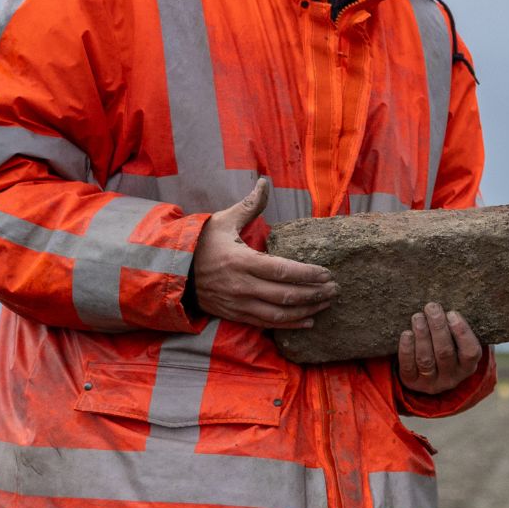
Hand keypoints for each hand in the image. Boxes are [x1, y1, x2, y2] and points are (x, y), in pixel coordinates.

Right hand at [190, 178, 337, 329]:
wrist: (172, 272)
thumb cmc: (201, 243)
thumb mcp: (223, 220)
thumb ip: (249, 205)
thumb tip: (265, 182)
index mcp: (241, 261)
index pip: (283, 271)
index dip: (308, 274)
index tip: (327, 273)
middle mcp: (242, 286)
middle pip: (286, 295)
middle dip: (315, 293)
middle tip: (335, 289)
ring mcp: (239, 304)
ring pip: (280, 314)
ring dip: (307, 310)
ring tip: (327, 303)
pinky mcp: (236, 315)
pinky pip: (267, 324)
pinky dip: (290, 325)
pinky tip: (309, 321)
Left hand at [397, 303, 483, 394]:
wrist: (429, 374)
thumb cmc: (448, 347)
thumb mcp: (458, 344)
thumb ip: (457, 328)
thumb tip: (449, 299)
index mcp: (468, 366)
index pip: (470, 352)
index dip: (462, 332)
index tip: (452, 313)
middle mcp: (452, 378)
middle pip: (445, 352)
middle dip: (437, 327)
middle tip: (432, 307)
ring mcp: (431, 382)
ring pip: (426, 359)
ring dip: (422, 335)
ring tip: (418, 317)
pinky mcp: (413, 382)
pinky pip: (408, 366)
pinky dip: (407, 349)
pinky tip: (406, 334)